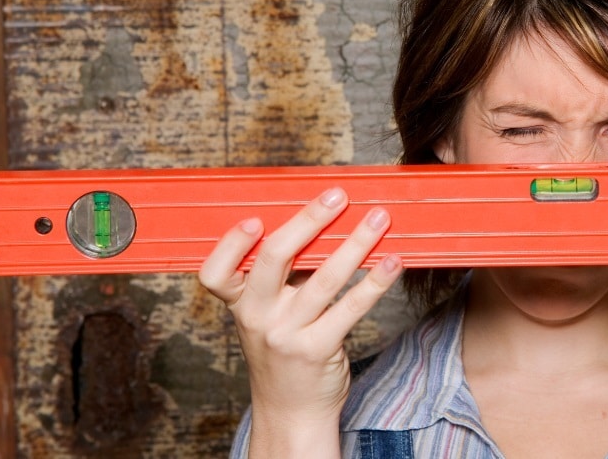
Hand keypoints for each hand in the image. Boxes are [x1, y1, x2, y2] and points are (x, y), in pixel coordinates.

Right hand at [198, 187, 402, 454]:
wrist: (292, 411)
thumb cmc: (285, 350)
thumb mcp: (270, 315)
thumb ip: (284, 277)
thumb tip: (322, 222)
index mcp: (241, 303)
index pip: (216, 272)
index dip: (232, 243)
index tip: (255, 218)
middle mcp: (258, 317)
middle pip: (275, 258)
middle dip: (309, 220)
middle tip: (337, 196)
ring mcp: (287, 334)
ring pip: (323, 278)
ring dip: (356, 243)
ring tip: (378, 219)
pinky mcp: (318, 349)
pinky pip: (351, 307)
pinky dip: (375, 281)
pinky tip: (392, 263)